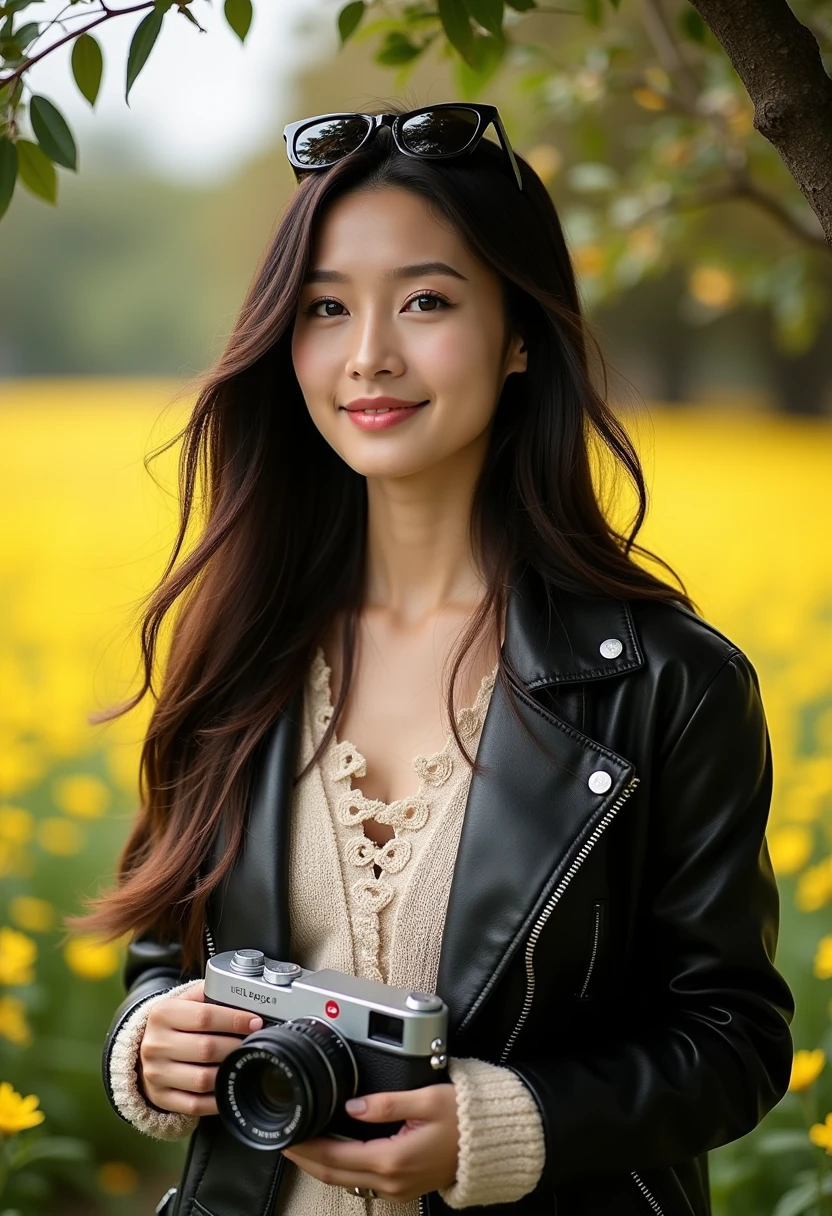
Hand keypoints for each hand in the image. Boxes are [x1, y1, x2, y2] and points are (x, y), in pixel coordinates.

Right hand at [138, 981, 263, 1115]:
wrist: (145, 1049)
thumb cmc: (175, 1023)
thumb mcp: (186, 1000)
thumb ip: (210, 993)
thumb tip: (245, 996)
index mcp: (162, 1014)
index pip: (205, 1016)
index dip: (235, 1020)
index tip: (255, 1023)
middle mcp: (155, 1044)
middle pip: (206, 1049)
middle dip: (235, 1047)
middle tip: (252, 1044)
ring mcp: (156, 1074)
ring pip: (202, 1079)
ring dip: (228, 1072)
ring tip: (241, 1063)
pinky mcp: (160, 1098)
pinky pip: (195, 1104)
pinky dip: (217, 1098)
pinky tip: (228, 1086)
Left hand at [280, 1083, 458, 1203]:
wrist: (492, 1143)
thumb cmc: (464, 1118)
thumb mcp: (426, 1099)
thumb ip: (385, 1102)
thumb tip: (352, 1105)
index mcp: (392, 1159)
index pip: (335, 1157)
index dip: (307, 1147)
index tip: (289, 1135)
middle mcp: (391, 1181)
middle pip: (334, 1175)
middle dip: (306, 1159)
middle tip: (286, 1140)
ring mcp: (397, 1188)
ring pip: (346, 1181)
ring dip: (322, 1164)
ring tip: (304, 1144)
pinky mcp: (403, 1187)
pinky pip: (362, 1181)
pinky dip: (342, 1168)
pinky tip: (335, 1152)